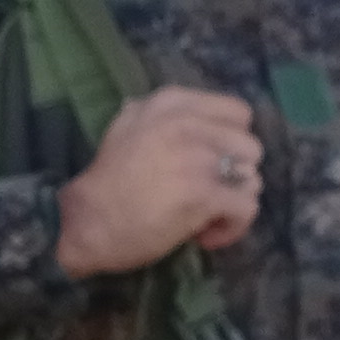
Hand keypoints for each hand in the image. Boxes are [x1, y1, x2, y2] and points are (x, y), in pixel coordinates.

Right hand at [54, 87, 261, 277]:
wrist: (86, 222)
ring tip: (206, 216)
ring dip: (234, 202)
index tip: (211, 163)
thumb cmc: (105, 181)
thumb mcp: (127, 126)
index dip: (231, 143)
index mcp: (171, 104)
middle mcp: (188, 124)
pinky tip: (205, 235)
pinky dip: (232, 228)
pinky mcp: (205, 194)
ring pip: (253, 179)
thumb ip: (161, 118)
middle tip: (209, 192)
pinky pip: (246, 209)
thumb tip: (191, 118)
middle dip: (235, 175)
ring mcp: (198, 159)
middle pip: (251, 147)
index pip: (238, 112)